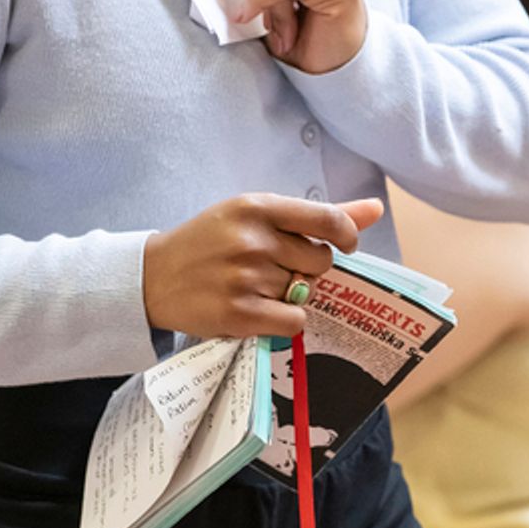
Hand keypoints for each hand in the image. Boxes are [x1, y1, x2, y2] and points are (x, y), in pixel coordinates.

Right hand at [144, 194, 383, 338]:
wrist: (152, 277)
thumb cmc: (209, 242)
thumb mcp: (254, 215)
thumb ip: (317, 216)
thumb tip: (376, 208)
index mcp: (257, 206)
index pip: (327, 219)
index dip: (347, 235)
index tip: (344, 245)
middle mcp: (253, 239)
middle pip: (319, 262)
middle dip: (307, 269)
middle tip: (275, 269)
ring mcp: (245, 277)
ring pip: (305, 293)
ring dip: (288, 295)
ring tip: (253, 288)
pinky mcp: (239, 313)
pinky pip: (294, 321)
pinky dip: (284, 321)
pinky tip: (258, 310)